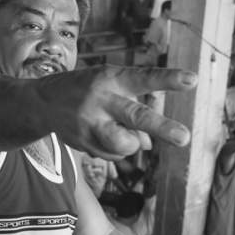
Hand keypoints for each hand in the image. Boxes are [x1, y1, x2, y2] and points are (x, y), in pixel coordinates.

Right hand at [36, 66, 195, 158]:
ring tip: (125, 136)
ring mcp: (90, 123)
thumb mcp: (111, 88)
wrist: (41, 103)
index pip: (144, 78)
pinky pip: (112, 156)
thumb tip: (148, 143)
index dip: (169, 79)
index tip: (193, 80)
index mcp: (112, 79)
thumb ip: (134, 110)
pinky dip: (114, 150)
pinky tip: (100, 136)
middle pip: (136, 116)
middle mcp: (101, 100)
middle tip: (185, 138)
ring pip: (124, 145)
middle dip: (162, 127)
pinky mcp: (83, 143)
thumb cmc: (88, 91)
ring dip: (132, 145)